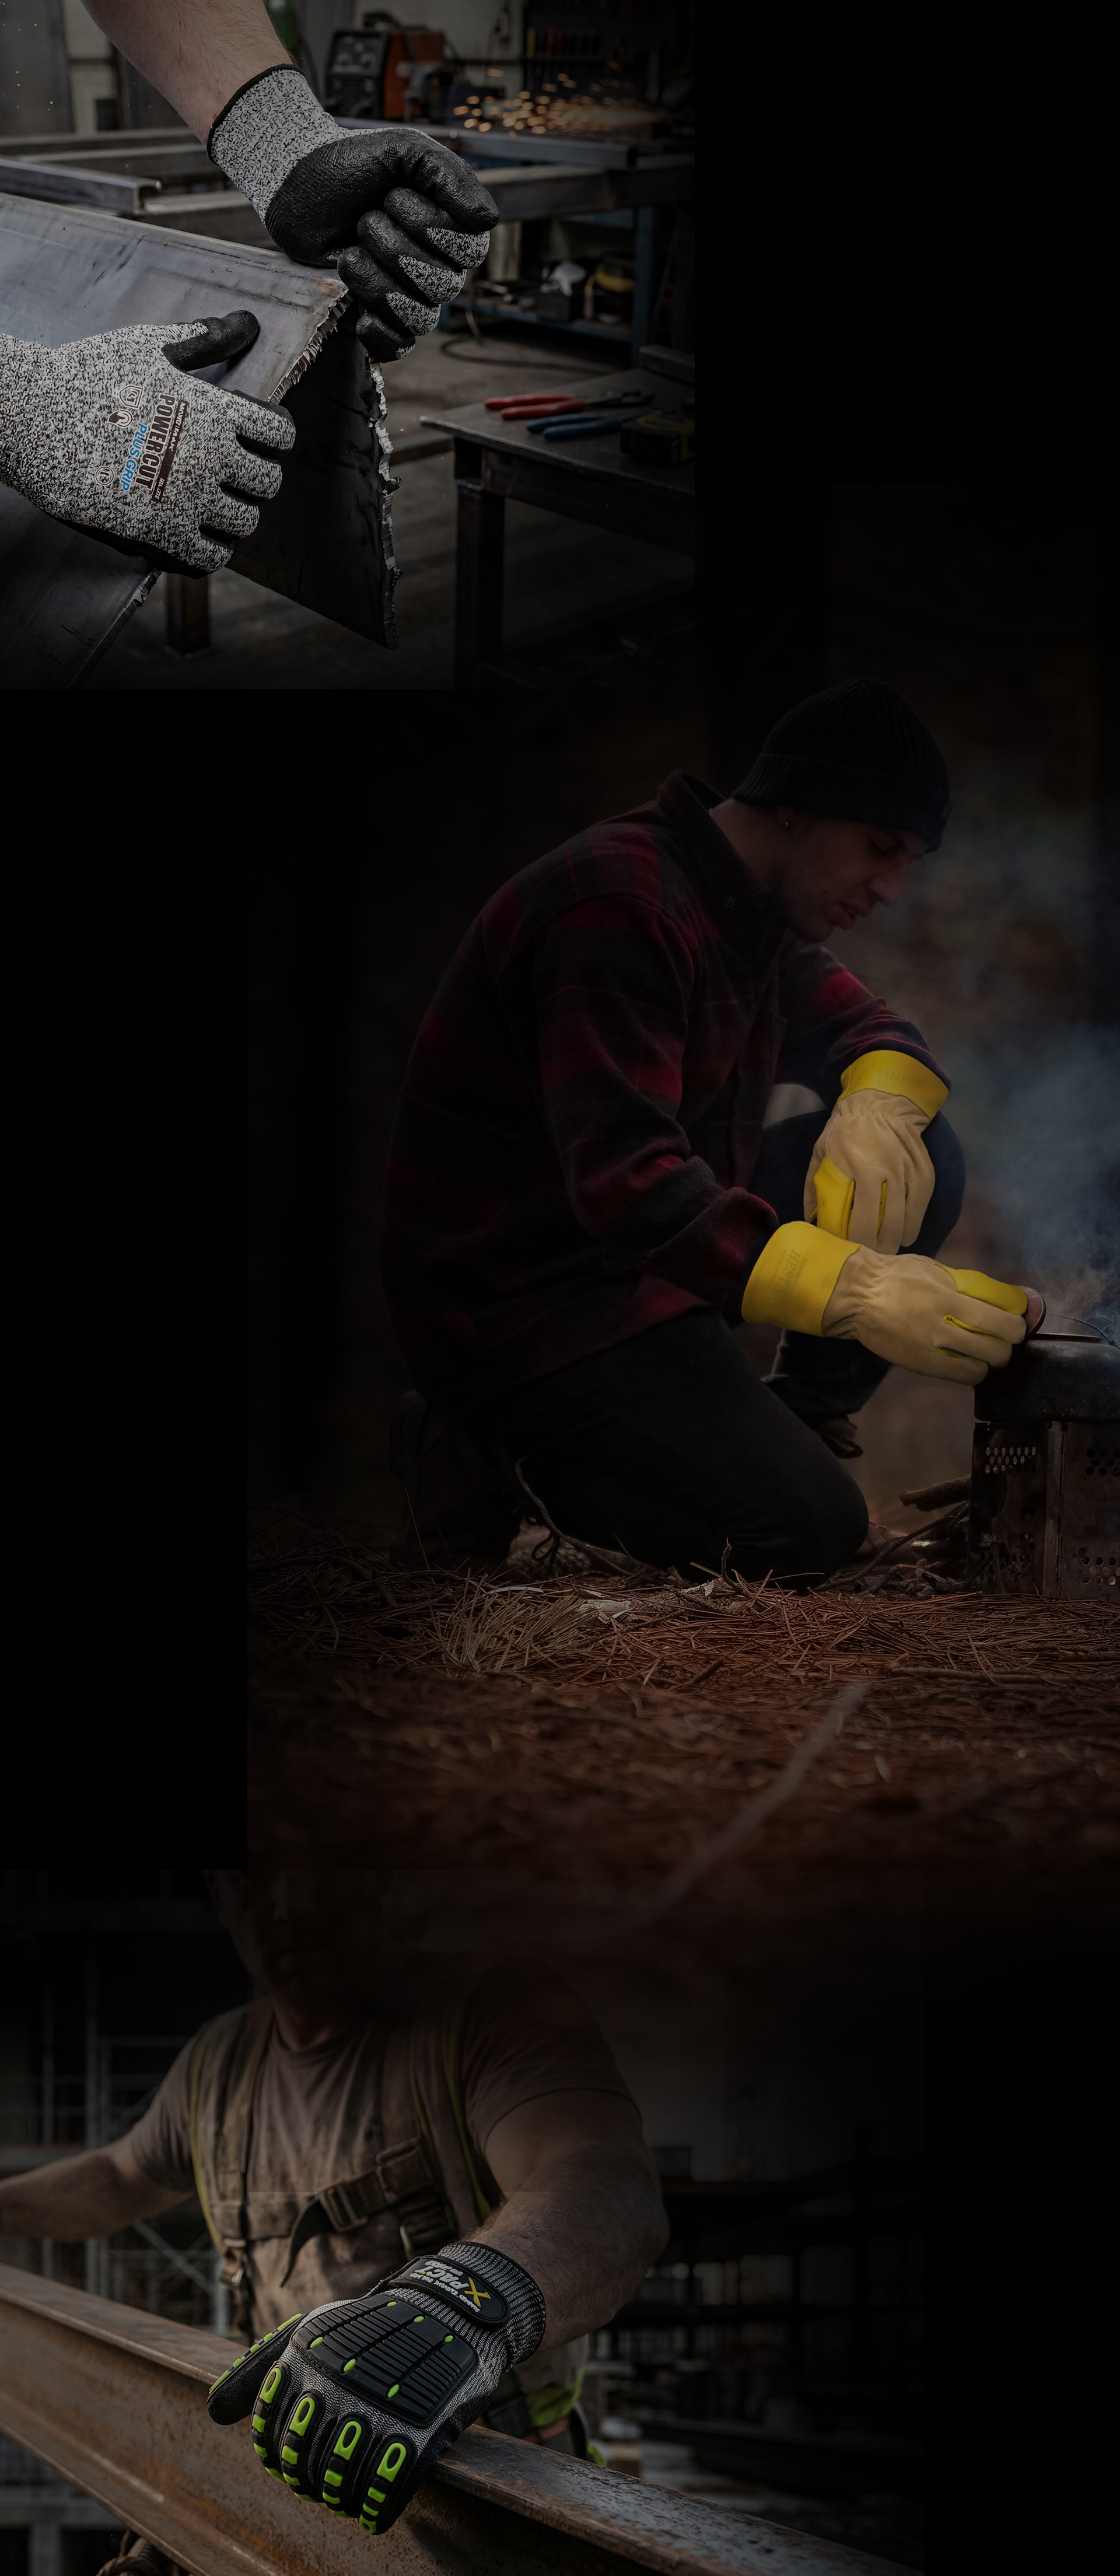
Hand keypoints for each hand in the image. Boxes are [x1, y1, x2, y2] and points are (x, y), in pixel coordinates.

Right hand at [0, 312, 292, 574]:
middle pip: (268, 482)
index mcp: (214, 410)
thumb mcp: (149, 347)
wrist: (34, 419)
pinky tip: (197, 533)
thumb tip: (247, 322)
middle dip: (256, 478)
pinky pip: (210, 556)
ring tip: (214, 504)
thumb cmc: (90, 377)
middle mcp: (208, 456)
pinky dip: (211, 549)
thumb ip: (204, 340)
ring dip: (234, 514)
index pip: (280, 434)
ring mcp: (186, 499)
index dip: (274, 437)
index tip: (258, 438)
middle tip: (234, 474)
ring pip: (243, 522)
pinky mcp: (160, 534)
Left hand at [208, 2243, 545, 2537]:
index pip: (270, 2434)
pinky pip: (384, 2490)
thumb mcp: (310, 2332)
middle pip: (301, 2463)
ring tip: (346, 2498)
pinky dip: (376, 2510)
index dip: (276, 2457)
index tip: (291, 2461)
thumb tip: (214, 2410)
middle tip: (320, 2483)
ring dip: (338, 2499)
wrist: (446, 2310)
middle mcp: (334, 2387)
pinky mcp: (417, 2433)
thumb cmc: (369, 2329)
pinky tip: (375, 2512)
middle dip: (306, 2481)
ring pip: (337, 2482)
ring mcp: (375, 2411)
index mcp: (304, 2361)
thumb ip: (259, 2369)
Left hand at [209, 70, 497, 358]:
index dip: (433, 229)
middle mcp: (439, 266)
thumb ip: (448, 173)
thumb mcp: (404, 150)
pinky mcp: (379, 316)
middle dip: (395, 249)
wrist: (299, 187)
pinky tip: (359, 314)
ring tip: (350, 255)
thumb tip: (488, 219)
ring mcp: (410, 295)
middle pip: (444, 285)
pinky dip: (381, 334)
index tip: (394, 197)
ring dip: (379, 284)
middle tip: (365, 221)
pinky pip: (399, 346)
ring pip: (421, 317)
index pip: (471, 250)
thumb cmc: (355, 165)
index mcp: (452, 228)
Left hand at [806, 1091, 935, 1252]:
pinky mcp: (924, 1171)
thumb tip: (811, 1221)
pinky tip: (905, 1235)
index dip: (856, 1242)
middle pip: (885, 1225)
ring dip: (896, 1241)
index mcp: (856, 1168)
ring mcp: (907, 1171)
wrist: (881, 1103)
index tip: (850, 1253)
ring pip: (906, 1219)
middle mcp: (885, 1170)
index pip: (858, 1219)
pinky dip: (913, 1224)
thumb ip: (814, 1187)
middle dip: (878, 1248)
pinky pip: (921, 1206)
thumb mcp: (819, 1153)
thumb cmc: (844, 1131)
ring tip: (886, 1251)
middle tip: (870, 1258)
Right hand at [823, 1249, 1027, 1382]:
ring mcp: (929, 1350)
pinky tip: (967, 1360)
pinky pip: (960, 1377)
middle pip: (997, 1348)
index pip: (1000, 1319)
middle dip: (1007, 1344)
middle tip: (1002, 1337)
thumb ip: (968, 1285)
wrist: (855, 1297)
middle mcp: (939, 1326)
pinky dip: (972, 1370)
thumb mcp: (935, 1269)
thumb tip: (1004, 1299)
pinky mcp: (920, 1366)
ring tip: (983, 1351)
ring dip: (989, 1360)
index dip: (1018, 1324)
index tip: (1016, 1321)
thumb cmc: (897, 1276)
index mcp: (945, 1296)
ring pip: (981, 1368)